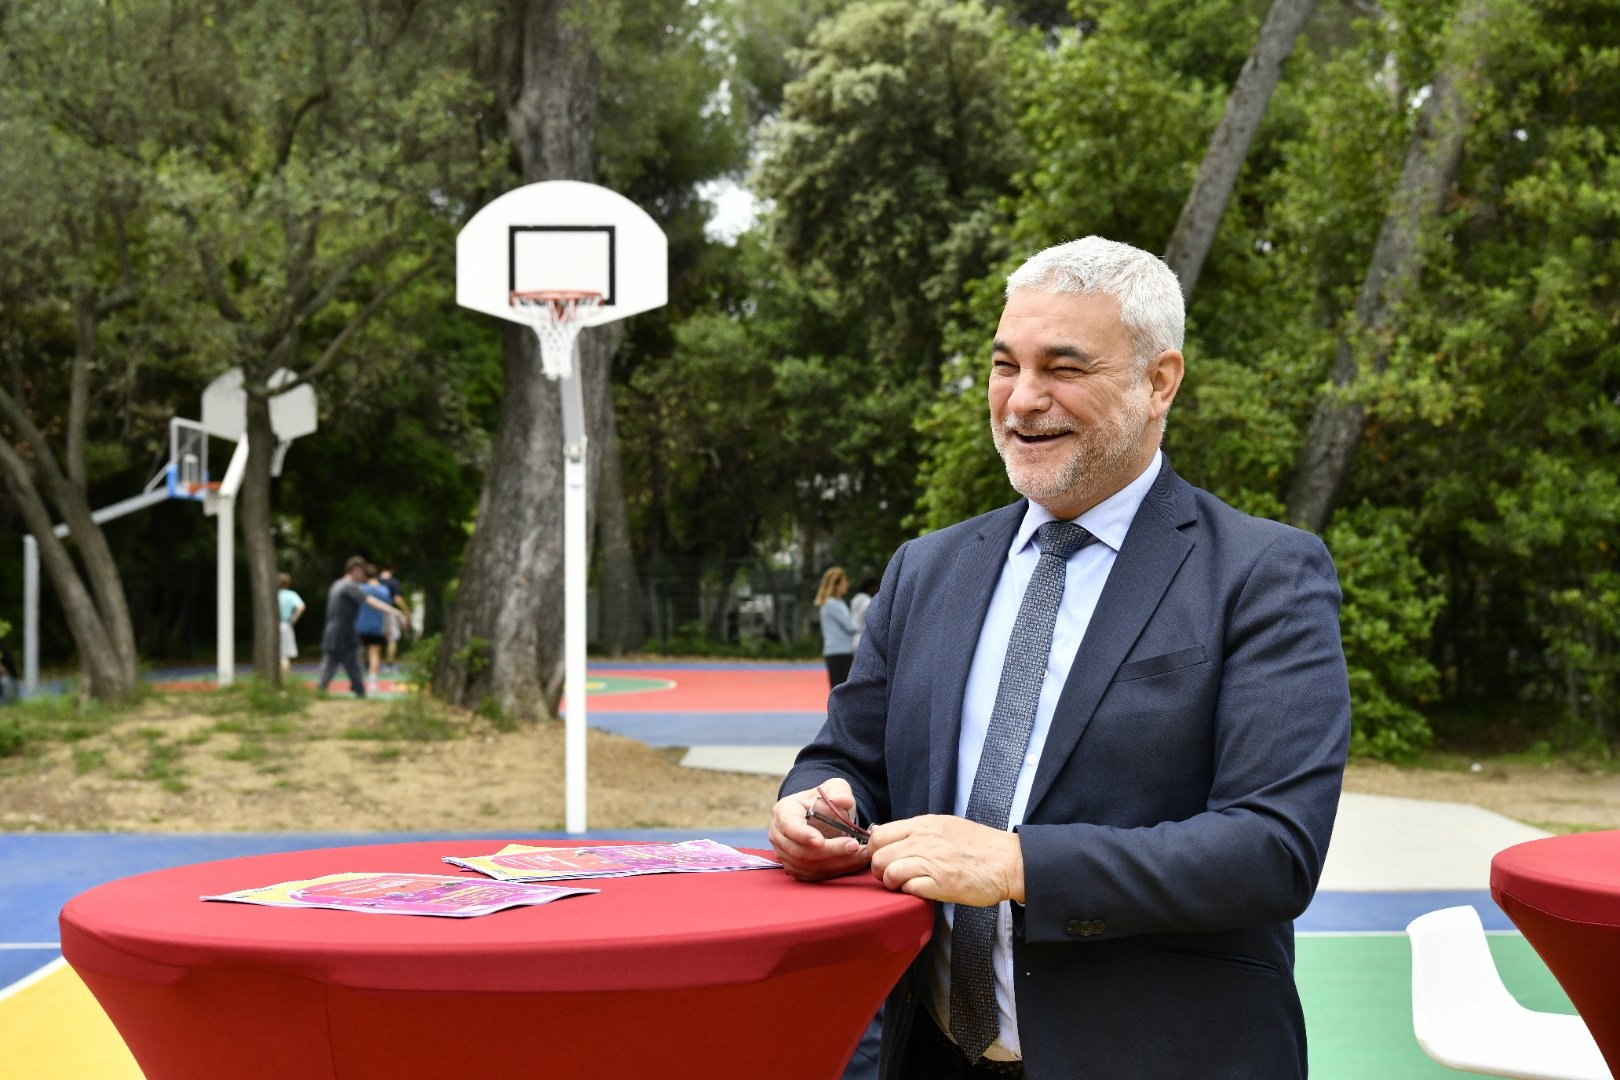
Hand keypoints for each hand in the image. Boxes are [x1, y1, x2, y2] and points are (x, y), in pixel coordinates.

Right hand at [769, 779, 871, 880]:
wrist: (823, 815)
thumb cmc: (826, 799)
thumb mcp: (835, 788)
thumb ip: (840, 791)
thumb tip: (841, 800)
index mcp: (784, 811)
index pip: (789, 825)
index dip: (803, 835)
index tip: (820, 841)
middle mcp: (779, 835)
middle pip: (800, 851)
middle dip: (830, 851)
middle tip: (854, 846)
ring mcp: (785, 854)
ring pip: (808, 866)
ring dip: (836, 863)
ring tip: (860, 854)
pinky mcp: (795, 868)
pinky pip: (814, 876)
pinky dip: (835, 871)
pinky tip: (853, 862)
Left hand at [867, 815, 1023, 906]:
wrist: (1008, 861)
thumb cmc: (978, 846)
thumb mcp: (945, 826)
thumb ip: (916, 831)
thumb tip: (885, 834)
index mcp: (924, 825)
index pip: (880, 834)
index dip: (876, 850)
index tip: (883, 858)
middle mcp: (924, 840)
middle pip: (879, 855)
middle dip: (879, 869)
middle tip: (891, 876)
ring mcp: (932, 861)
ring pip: (889, 871)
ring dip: (892, 883)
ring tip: (903, 885)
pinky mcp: (941, 883)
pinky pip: (909, 888)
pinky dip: (909, 892)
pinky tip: (919, 891)